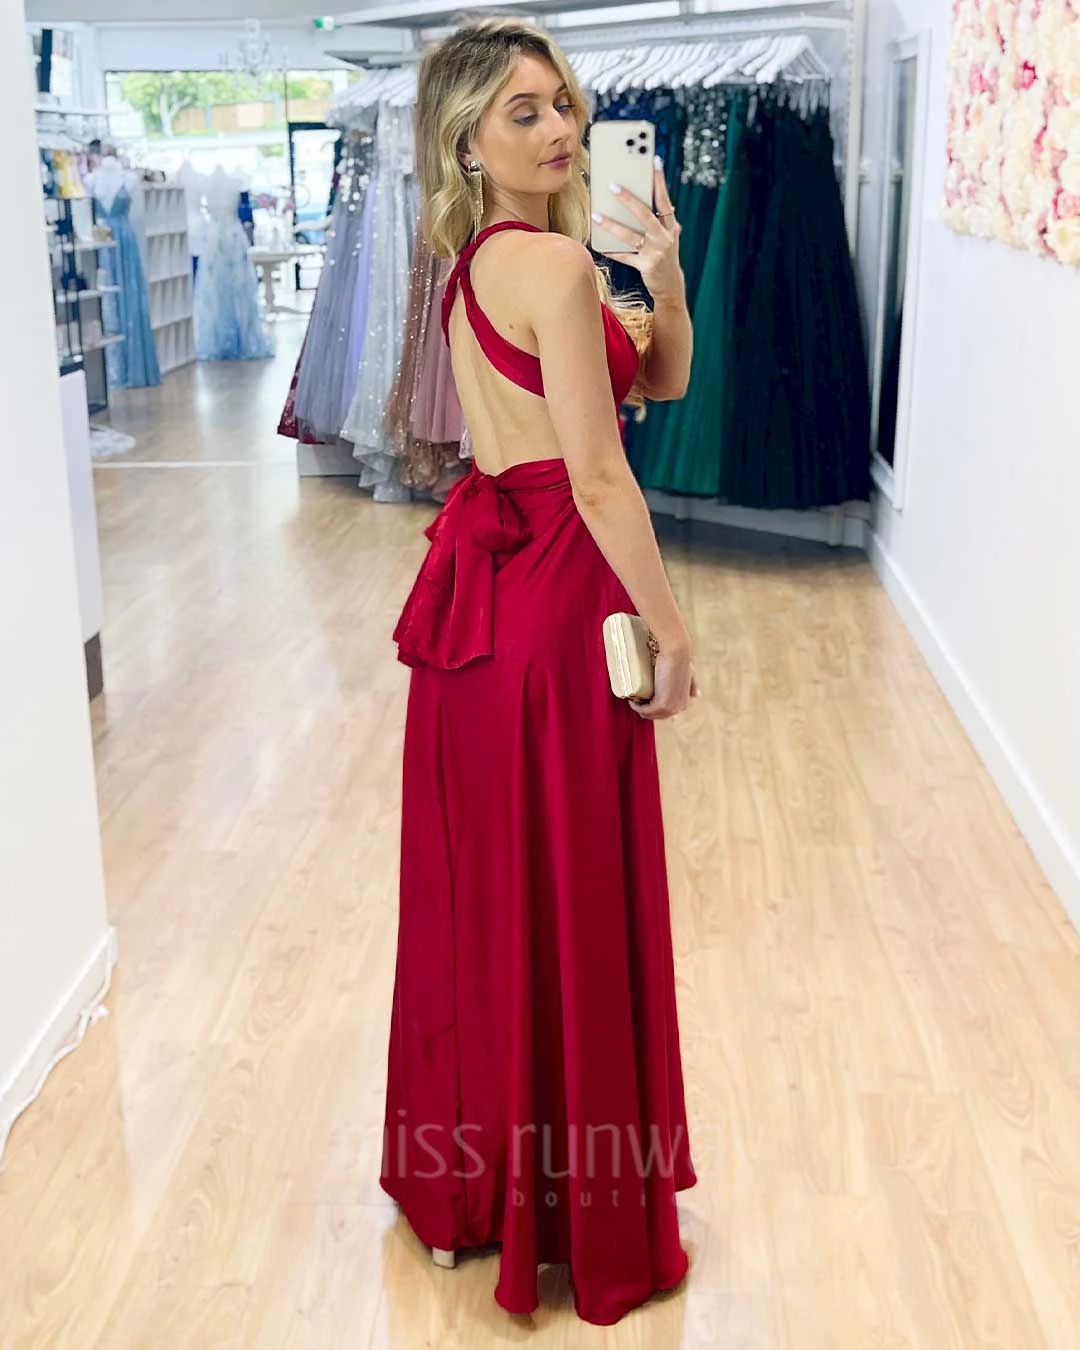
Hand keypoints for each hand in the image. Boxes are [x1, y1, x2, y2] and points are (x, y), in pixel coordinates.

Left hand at [592, 157, 683, 300]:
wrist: (670, 285)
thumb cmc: (663, 254)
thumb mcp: (666, 235)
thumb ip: (659, 218)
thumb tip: (645, 198)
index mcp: (671, 226)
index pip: (664, 200)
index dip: (660, 181)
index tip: (654, 161)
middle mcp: (665, 238)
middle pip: (645, 215)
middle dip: (629, 200)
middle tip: (613, 186)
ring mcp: (656, 253)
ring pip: (631, 236)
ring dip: (612, 225)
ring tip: (596, 215)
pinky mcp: (646, 266)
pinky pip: (625, 257)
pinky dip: (612, 251)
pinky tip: (599, 245)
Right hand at [631, 643, 696, 720]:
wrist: (676, 652)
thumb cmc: (681, 659)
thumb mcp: (690, 675)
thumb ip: (693, 684)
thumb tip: (696, 696)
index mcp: (684, 702)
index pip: (667, 713)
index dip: (655, 709)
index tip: (645, 701)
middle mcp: (679, 707)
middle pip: (658, 715)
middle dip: (646, 710)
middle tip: (636, 700)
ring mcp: (671, 707)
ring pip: (651, 714)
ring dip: (640, 709)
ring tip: (633, 699)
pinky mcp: (662, 704)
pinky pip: (646, 711)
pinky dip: (637, 707)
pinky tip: (632, 700)